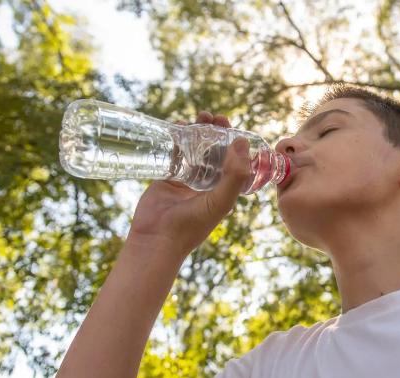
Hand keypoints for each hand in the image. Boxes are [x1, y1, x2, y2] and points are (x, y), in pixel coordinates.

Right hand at [126, 111, 250, 255]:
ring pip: (194, 148)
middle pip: (213, 149)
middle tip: (211, 116)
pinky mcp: (167, 177)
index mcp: (223, 188)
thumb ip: (235, 175)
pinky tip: (177, 126)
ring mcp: (186, 179)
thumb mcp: (220, 201)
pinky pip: (173, 153)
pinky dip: (176, 138)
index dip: (232, 140)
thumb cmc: (192, 224)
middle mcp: (206, 182)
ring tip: (196, 118)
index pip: (232, 158)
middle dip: (214, 131)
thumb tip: (242, 141)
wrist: (157, 239)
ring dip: (196, 131)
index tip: (229, 124)